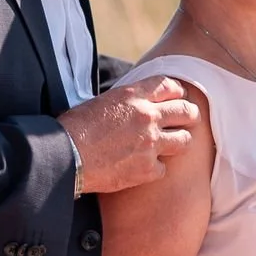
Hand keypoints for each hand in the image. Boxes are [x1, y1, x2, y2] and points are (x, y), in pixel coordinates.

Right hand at [58, 77, 199, 193]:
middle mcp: (147, 116)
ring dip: (180, 142)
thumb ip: (125, 103)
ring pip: (185, 141)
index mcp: (133, 95)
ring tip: (174, 145)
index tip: (179, 98)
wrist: (65, 156)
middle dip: (190, 115)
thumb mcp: (101, 102)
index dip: (178, 93)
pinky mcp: (147, 169)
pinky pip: (164, 168)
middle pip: (186, 111)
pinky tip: (145, 168)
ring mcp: (150, 143)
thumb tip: (134, 107)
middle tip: (189, 120)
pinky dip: (155, 169)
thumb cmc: (74, 128)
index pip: (169, 86)